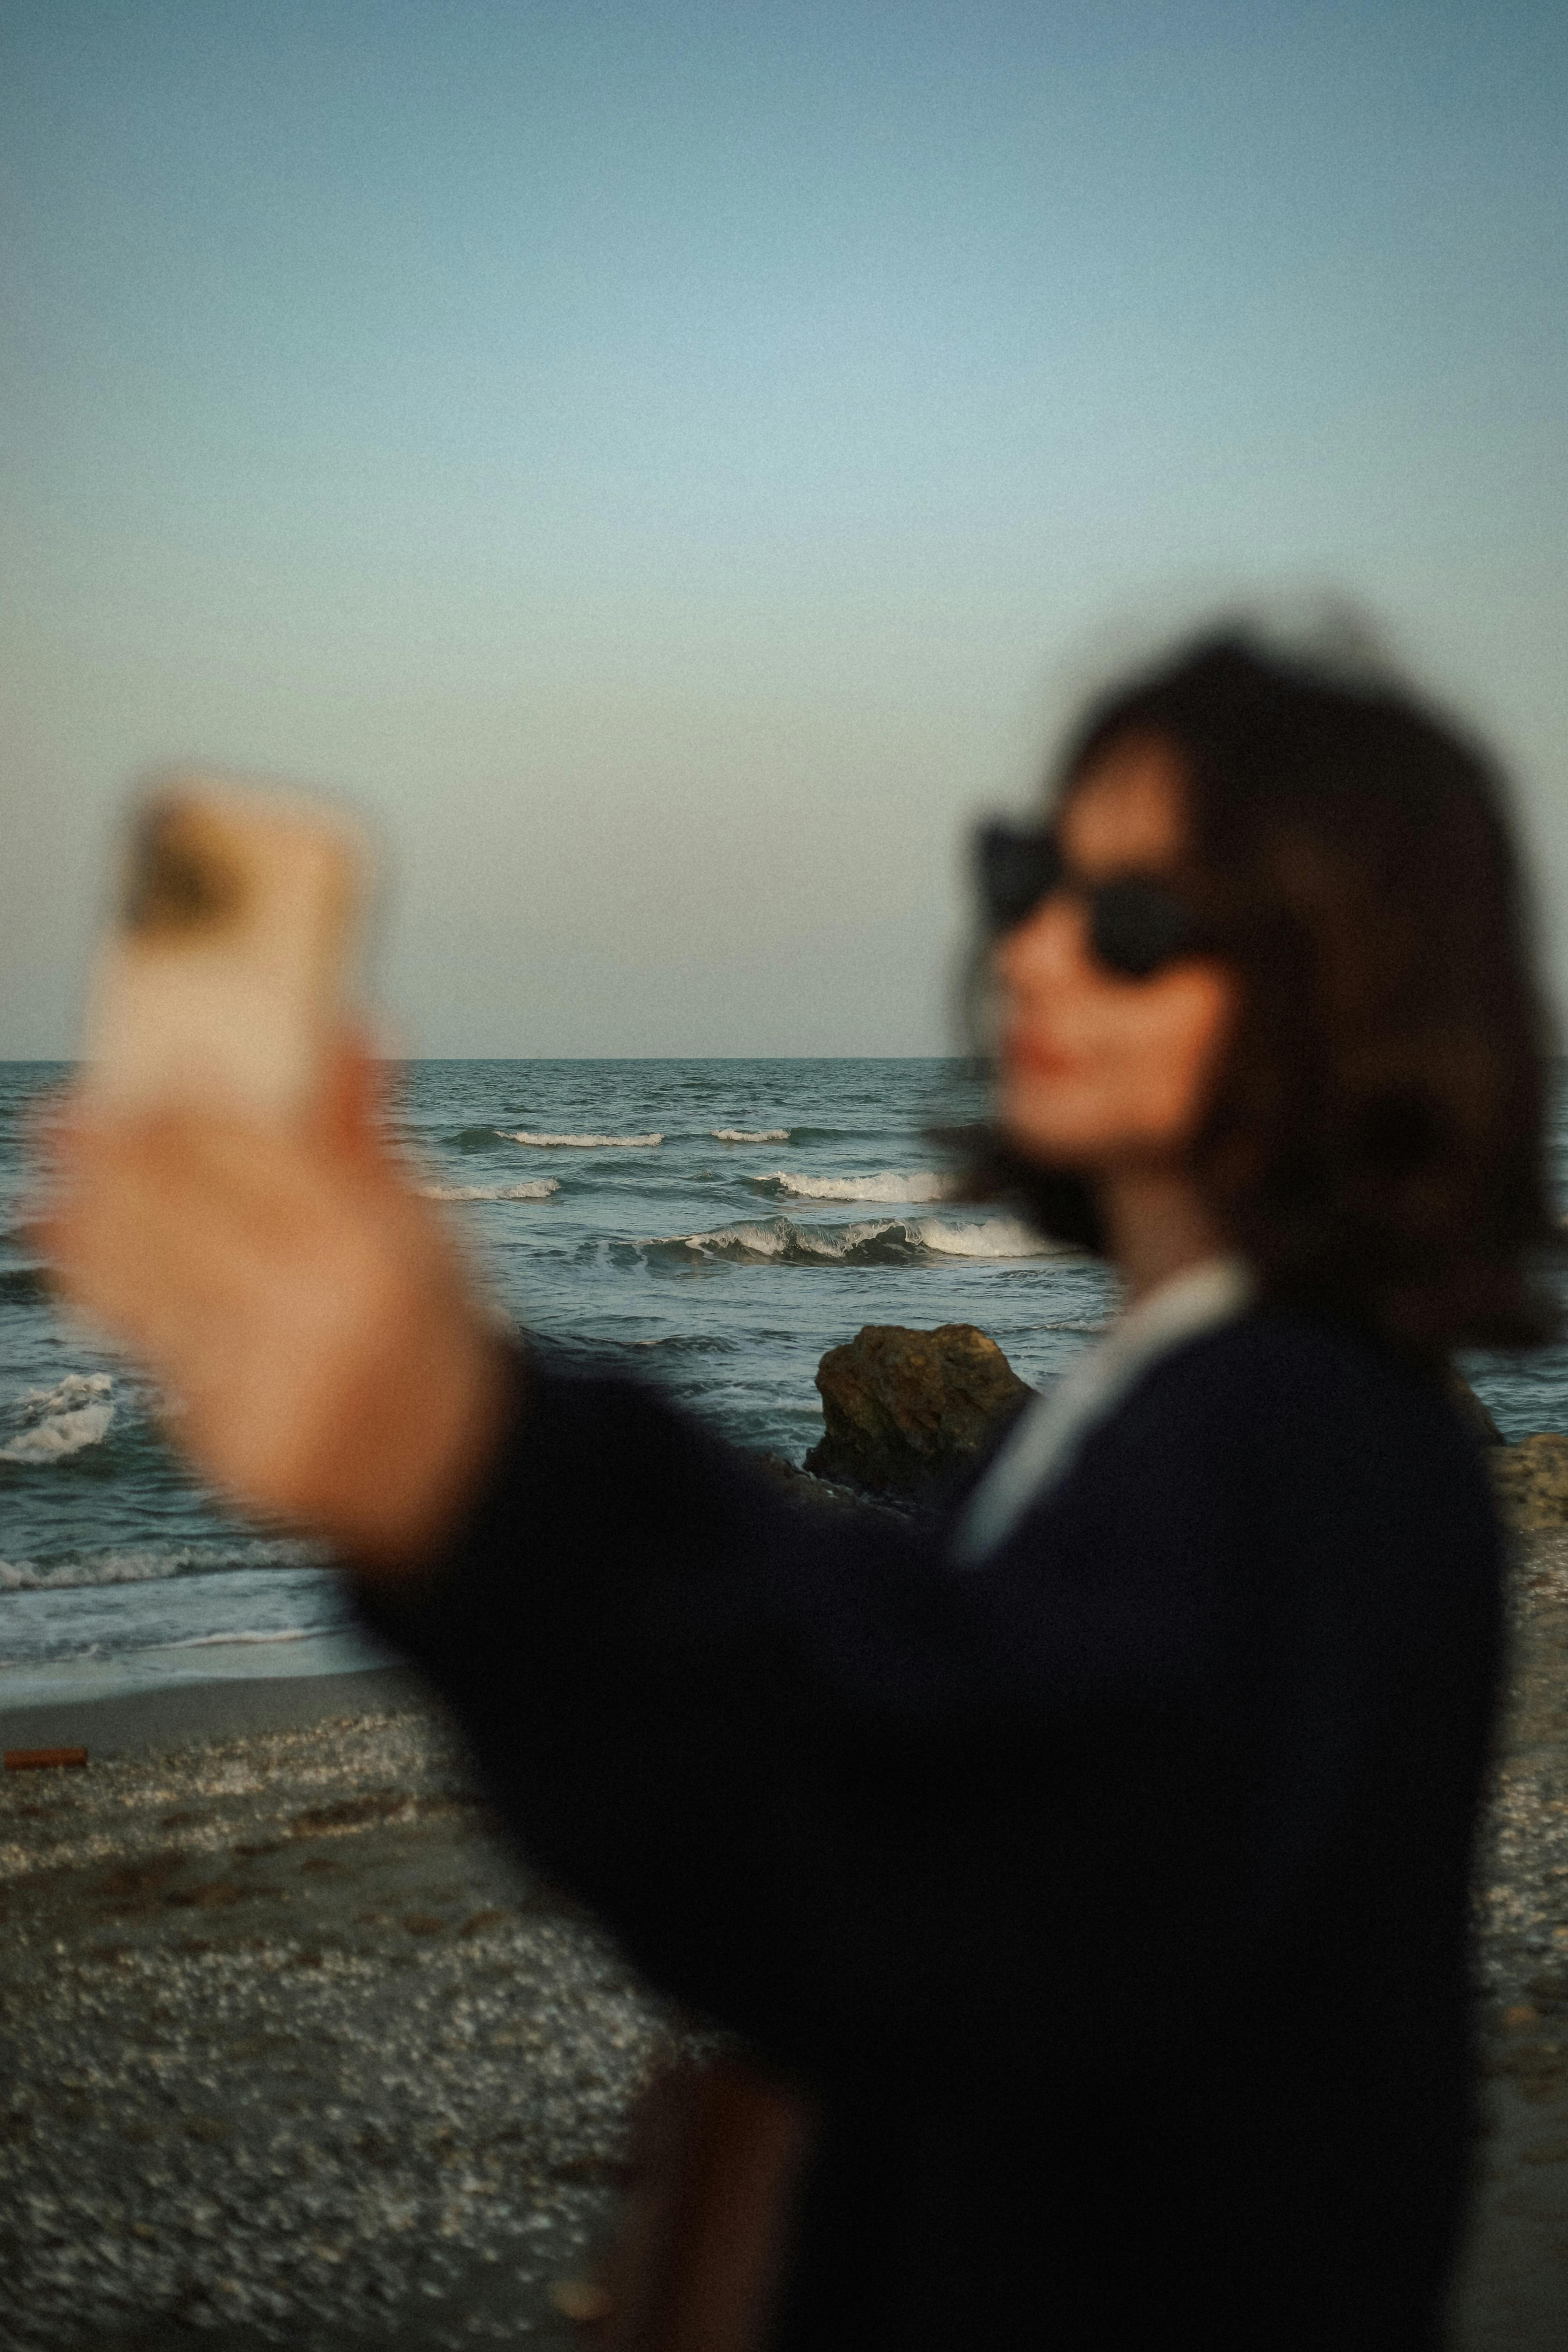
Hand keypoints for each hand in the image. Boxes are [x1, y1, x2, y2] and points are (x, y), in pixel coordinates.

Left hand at [31, 1041, 512, 1572]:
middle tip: (64, 1113)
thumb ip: (365, 1136)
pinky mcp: (226, 1449)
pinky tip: (81, 1253)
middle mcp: (318, 1322)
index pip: (256, 1157)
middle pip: (179, 1217)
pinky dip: (110, 1296)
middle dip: (111, 1158)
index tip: (152, 1067)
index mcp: (376, 1254)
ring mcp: (269, 1394)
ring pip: (144, 1290)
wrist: (448, 1473)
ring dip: (87, 1222)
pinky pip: (150, 1355)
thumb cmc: (426, 1324)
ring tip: (56, 1179)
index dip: (190, 1108)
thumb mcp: (422, 1227)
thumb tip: (349, 1027)